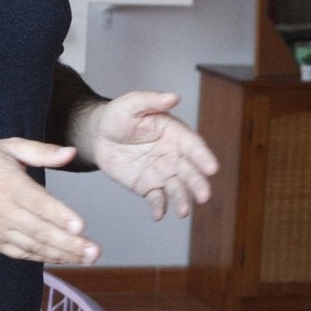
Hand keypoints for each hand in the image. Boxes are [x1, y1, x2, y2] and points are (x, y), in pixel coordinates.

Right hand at [0, 138, 95, 262]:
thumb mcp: (8, 146)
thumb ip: (41, 151)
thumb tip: (70, 153)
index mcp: (9, 185)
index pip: (38, 203)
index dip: (59, 216)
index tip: (80, 226)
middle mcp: (4, 211)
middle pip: (40, 231)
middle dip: (69, 243)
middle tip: (95, 252)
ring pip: (33, 246)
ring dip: (62, 254)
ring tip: (87, 258)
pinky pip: (21, 253)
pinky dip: (43, 257)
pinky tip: (64, 259)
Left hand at [81, 91, 218, 220]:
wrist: (98, 135)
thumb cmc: (118, 115)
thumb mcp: (132, 103)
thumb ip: (152, 100)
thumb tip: (173, 96)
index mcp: (175, 133)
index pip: (193, 146)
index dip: (203, 157)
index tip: (212, 168)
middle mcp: (173, 155)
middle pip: (190, 171)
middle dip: (198, 184)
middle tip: (204, 196)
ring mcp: (162, 172)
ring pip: (177, 188)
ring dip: (182, 199)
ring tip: (183, 211)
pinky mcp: (148, 186)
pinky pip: (156, 199)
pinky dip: (159, 207)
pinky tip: (159, 214)